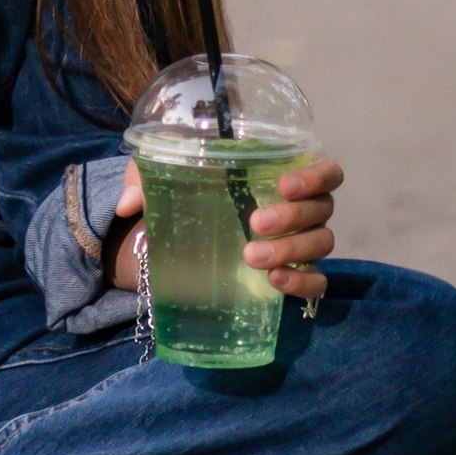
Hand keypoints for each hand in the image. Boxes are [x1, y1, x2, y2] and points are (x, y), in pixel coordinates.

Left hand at [104, 153, 344, 303]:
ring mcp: (304, 243)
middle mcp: (303, 208)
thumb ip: (146, 180)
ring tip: (252, 257)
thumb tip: (130, 204)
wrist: (189, 236)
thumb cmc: (192, 193)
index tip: (282, 184)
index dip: (314, 176)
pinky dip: (302, 283)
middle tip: (255, 223)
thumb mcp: (166, 179)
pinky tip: (274, 281)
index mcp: (284, 174)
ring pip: (321, 243)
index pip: (325, 170)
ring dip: (291, 250)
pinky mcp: (298, 275)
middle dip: (292, 216)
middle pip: (322, 209)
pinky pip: (317, 283)